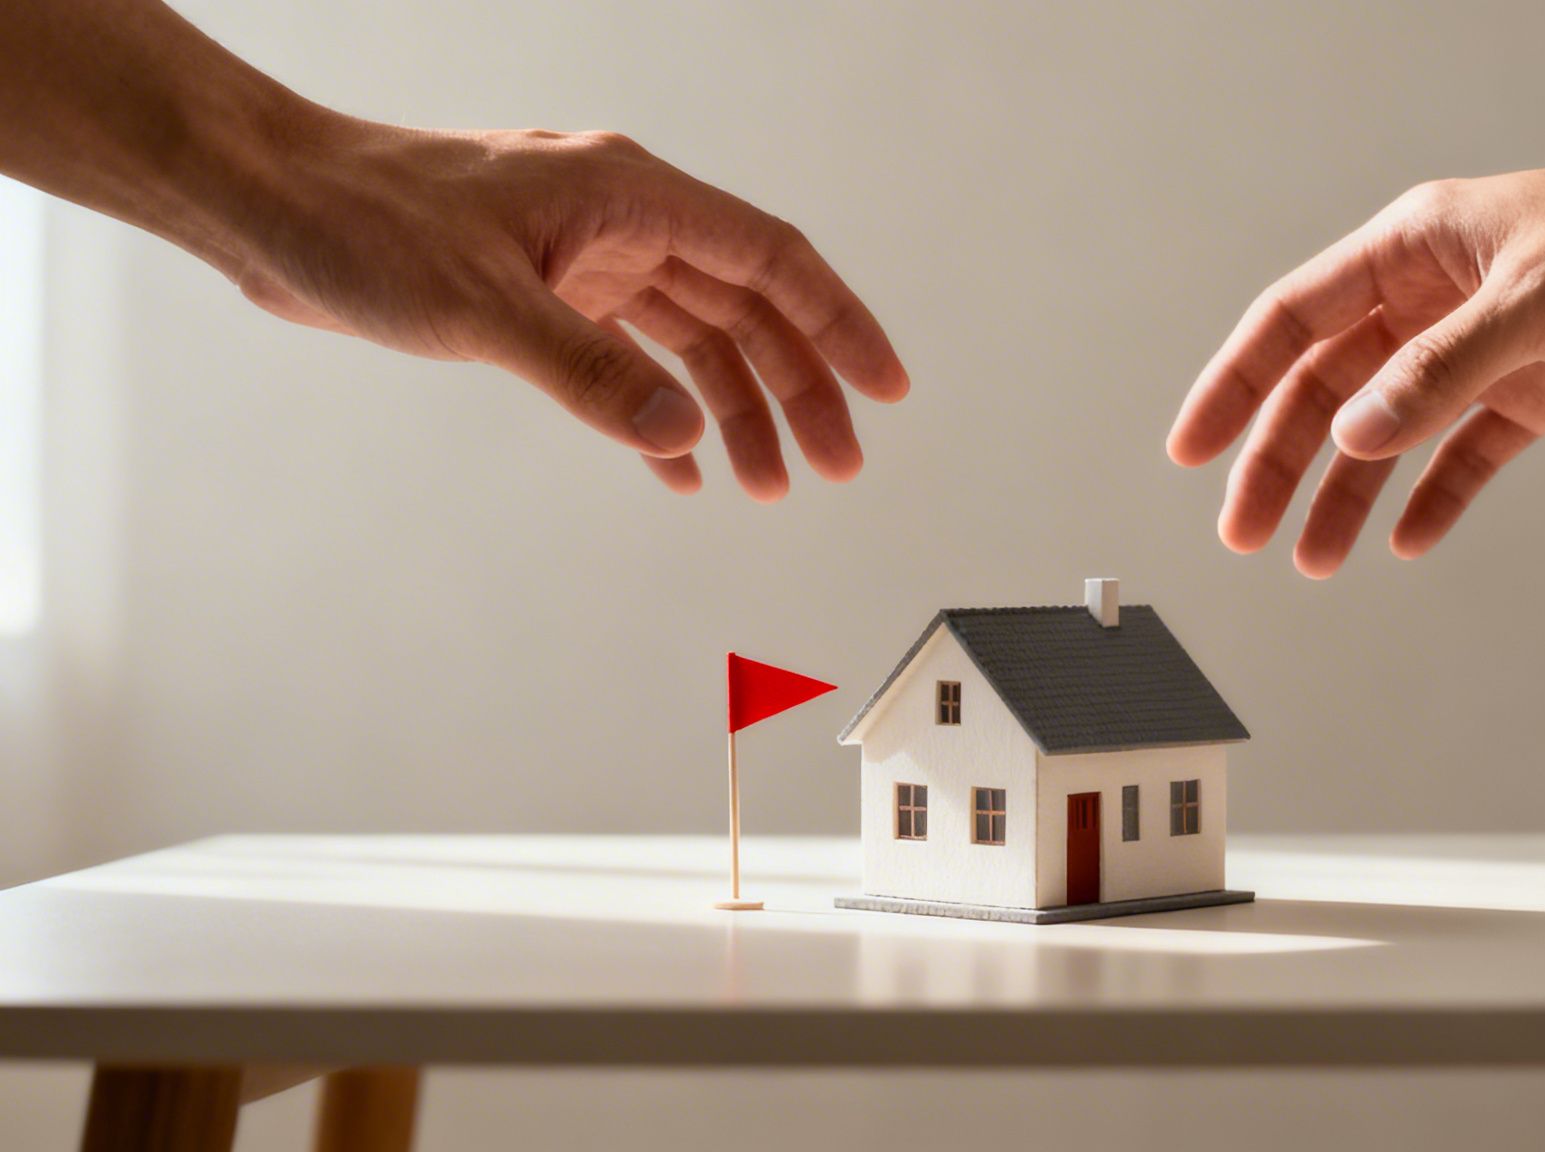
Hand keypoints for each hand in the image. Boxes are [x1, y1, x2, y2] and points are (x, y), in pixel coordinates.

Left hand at [232, 117, 907, 498]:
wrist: (272, 205)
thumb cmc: (363, 223)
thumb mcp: (481, 305)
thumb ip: (589, 373)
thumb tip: (685, 438)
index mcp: (628, 194)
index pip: (770, 259)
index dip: (839, 323)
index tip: (885, 387)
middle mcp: (621, 219)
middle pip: (748, 305)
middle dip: (799, 386)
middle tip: (836, 463)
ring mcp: (587, 255)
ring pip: (697, 335)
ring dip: (737, 408)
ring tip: (769, 483)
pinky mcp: (548, 290)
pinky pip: (635, 353)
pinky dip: (663, 410)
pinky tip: (681, 466)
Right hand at [1167, 142, 1544, 575]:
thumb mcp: (1536, 297)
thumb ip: (1441, 370)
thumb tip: (1353, 437)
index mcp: (1411, 248)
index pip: (1293, 320)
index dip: (1233, 384)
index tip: (1191, 449)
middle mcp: (1431, 301)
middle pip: (1326, 390)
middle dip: (1279, 462)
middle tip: (1244, 533)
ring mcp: (1479, 352)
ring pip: (1385, 434)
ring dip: (1346, 495)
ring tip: (1314, 561)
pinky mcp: (1532, 396)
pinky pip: (1462, 458)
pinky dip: (1432, 500)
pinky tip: (1408, 542)